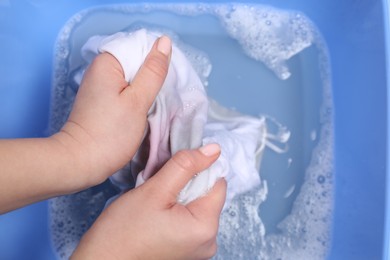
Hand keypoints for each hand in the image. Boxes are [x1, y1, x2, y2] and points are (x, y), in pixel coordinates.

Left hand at [52, 36, 171, 187]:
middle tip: (164, 95)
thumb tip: (164, 42)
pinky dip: (138, 97)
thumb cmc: (110, 133)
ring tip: (156, 104)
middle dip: (153, 75)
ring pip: (134, 77)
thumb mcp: (138, 100)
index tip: (167, 81)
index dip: (157, 60)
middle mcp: (101, 69)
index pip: (140, 46)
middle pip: (137, 62)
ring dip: (147, 88)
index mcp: (108, 62)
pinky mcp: (103, 99)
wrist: (81, 162)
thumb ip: (153, 71)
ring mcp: (101, 85)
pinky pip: (127, 90)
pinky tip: (145, 109)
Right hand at [71, 144, 226, 259]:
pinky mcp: (186, 251)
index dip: (197, 169)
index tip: (174, 171)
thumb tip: (214, 149)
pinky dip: (175, 211)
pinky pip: (188, 220)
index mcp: (207, 227)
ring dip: (179, 197)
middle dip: (186, 184)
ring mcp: (198, 249)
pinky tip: (156, 215)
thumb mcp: (155, 191)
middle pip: (207, 195)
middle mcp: (209, 241)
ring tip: (155, 203)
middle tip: (160, 188)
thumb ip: (185, 166)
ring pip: (196, 206)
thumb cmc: (123, 231)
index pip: (217, 183)